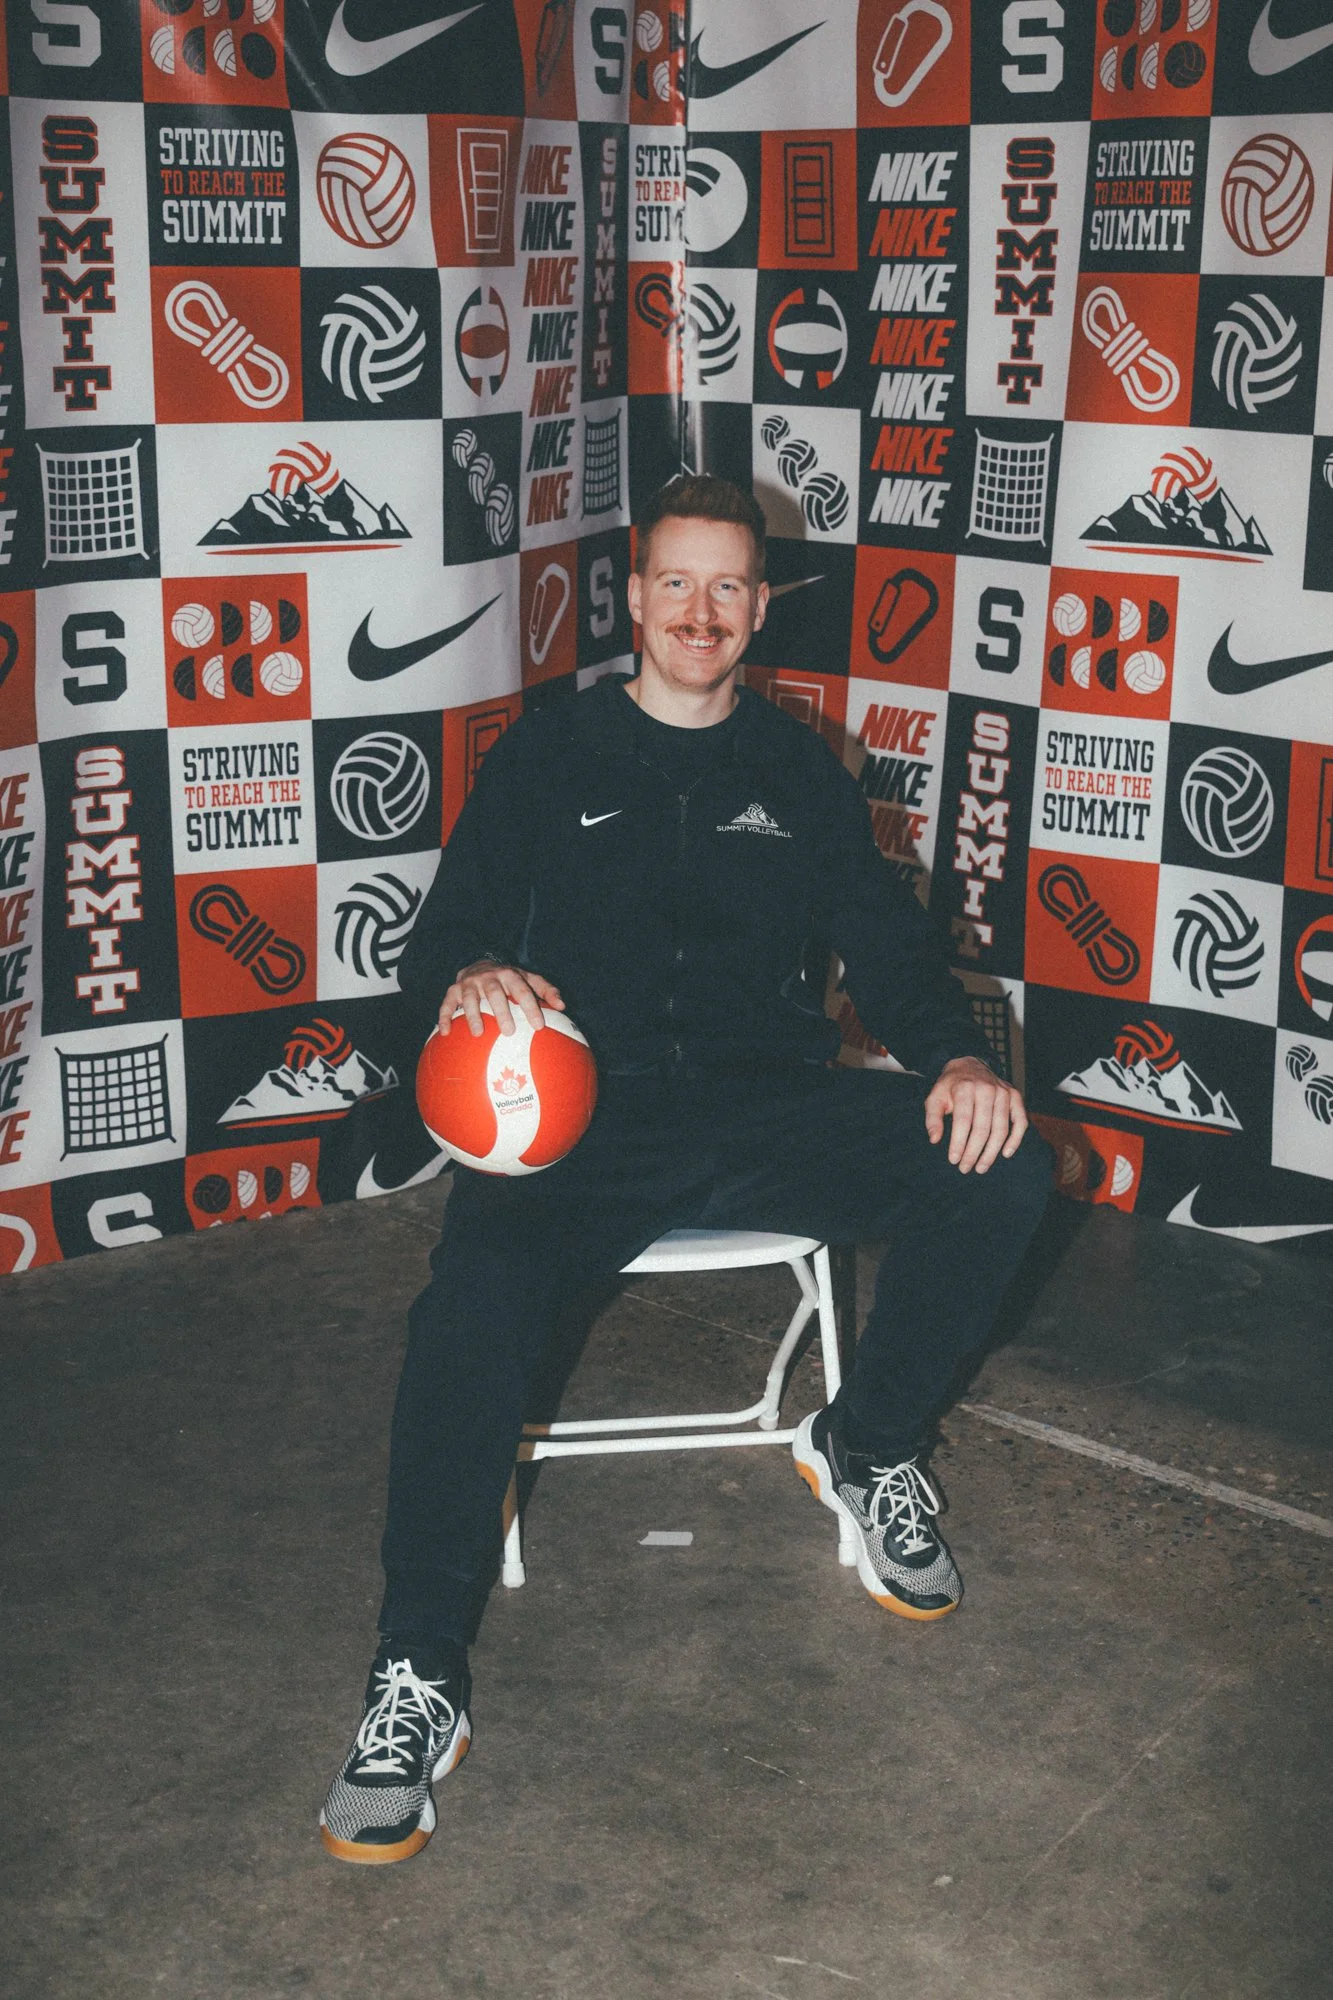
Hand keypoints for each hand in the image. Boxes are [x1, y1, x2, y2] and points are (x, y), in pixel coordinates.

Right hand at [438, 962, 564, 1038]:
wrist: (478, 963)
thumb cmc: (509, 978)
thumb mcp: (528, 979)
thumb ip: (546, 991)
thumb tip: (563, 1006)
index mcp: (509, 975)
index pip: (522, 991)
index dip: (531, 1007)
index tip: (539, 1026)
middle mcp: (489, 978)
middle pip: (495, 993)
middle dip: (502, 1012)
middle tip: (509, 1031)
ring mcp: (469, 984)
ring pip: (470, 998)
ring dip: (473, 1015)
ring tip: (478, 1033)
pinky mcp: (453, 990)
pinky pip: (446, 1004)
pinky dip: (444, 1017)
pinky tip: (446, 1033)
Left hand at [924, 1056, 1027, 1175]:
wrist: (969, 1065)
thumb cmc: (950, 1087)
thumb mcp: (934, 1098)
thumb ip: (932, 1118)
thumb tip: (934, 1140)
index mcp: (965, 1088)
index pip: (963, 1121)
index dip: (959, 1143)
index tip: (954, 1160)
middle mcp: (986, 1089)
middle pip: (982, 1128)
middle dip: (973, 1152)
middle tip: (965, 1168)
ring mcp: (1003, 1092)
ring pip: (1001, 1128)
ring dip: (992, 1152)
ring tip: (981, 1167)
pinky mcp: (1015, 1096)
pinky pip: (1020, 1121)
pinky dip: (1015, 1139)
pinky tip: (1005, 1153)